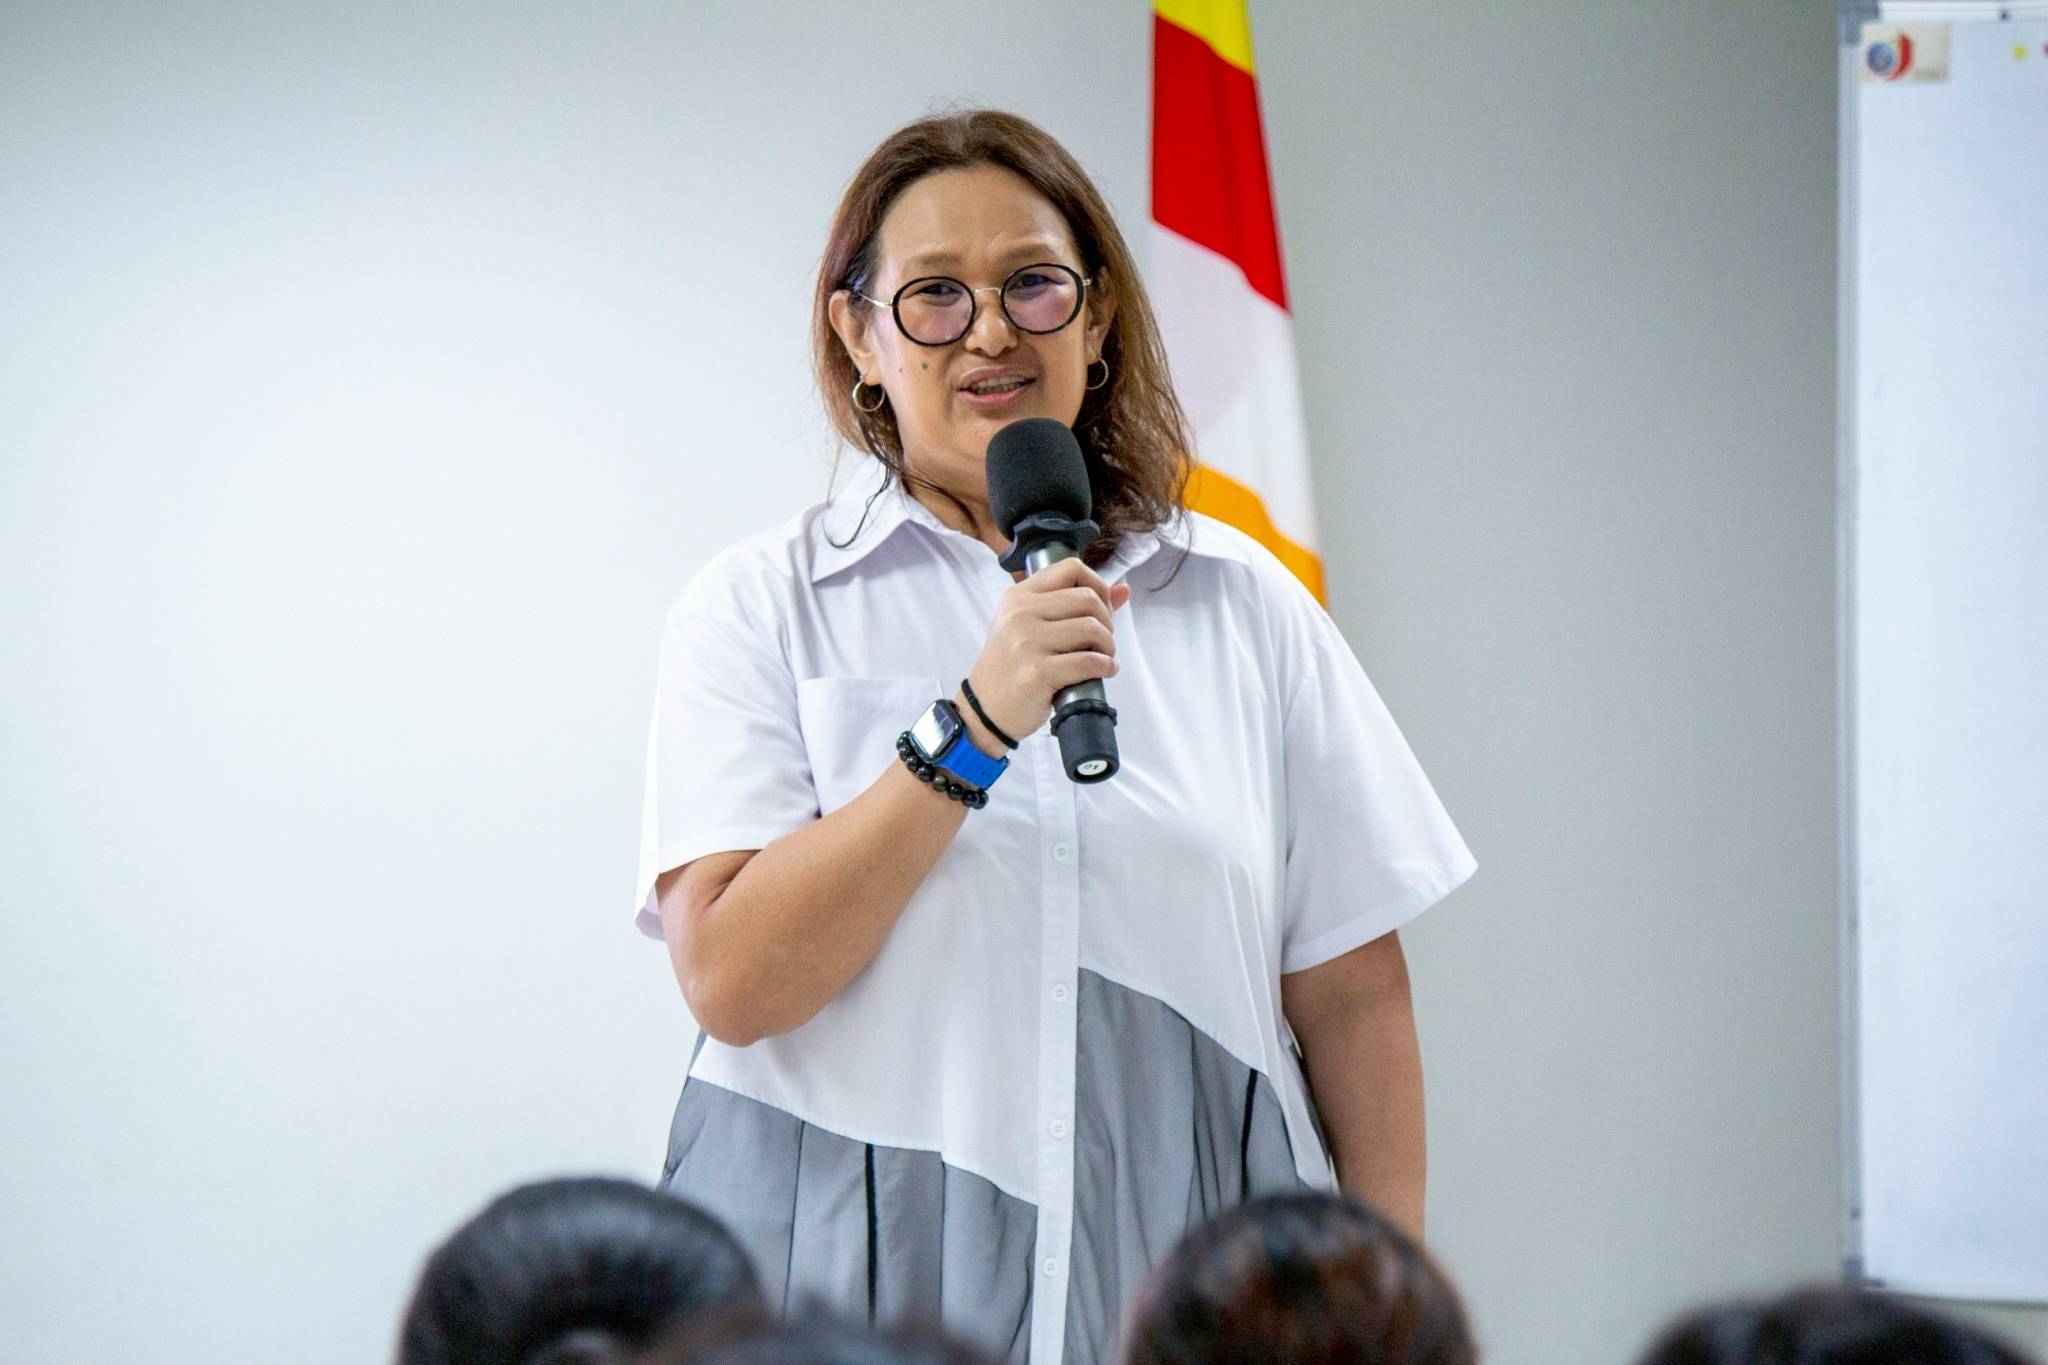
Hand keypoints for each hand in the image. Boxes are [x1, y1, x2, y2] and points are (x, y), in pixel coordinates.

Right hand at [960, 557, 1129, 747]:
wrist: (985, 709)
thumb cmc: (1012, 667)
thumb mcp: (1031, 627)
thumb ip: (1073, 605)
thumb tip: (1123, 590)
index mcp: (1018, 596)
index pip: (1071, 568)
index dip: (1097, 586)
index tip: (1100, 609)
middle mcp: (1019, 614)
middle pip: (1087, 599)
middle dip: (1107, 621)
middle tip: (1102, 641)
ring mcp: (1027, 642)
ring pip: (1092, 628)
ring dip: (1108, 646)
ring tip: (1103, 657)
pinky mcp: (1037, 672)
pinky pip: (1088, 661)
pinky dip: (1106, 666)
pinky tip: (1104, 671)